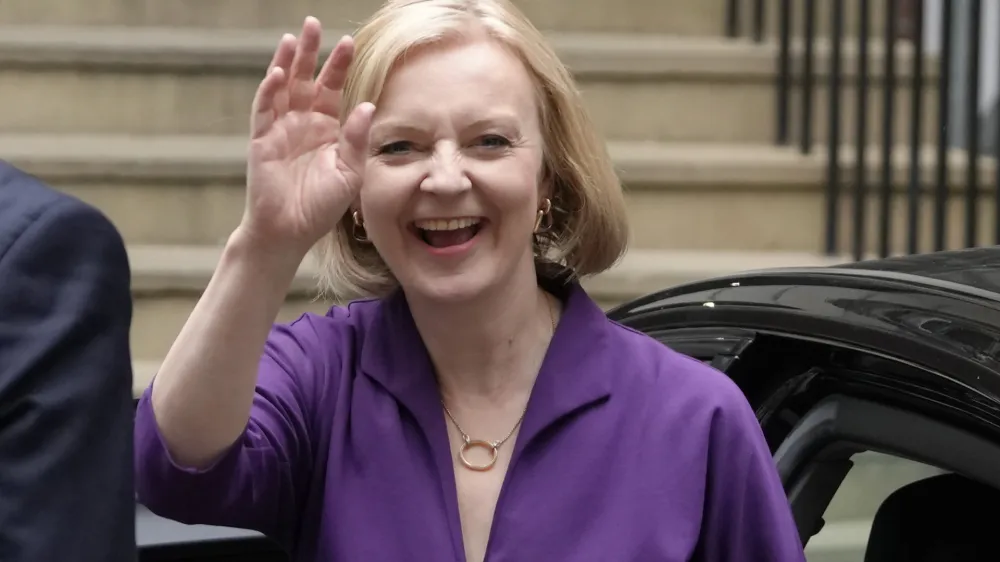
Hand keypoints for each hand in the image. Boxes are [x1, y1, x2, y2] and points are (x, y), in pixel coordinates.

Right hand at [240, 16, 374, 255]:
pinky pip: (264, 109)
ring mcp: (280, 129)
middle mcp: (303, 123)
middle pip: (306, 78)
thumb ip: (356, 140)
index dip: (339, 66)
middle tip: (315, 23)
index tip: (350, 42)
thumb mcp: (349, 173)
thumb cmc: (321, 207)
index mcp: (327, 129)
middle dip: (311, 52)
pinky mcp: (261, 140)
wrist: (290, 231)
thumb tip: (366, 104)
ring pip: (283, 87)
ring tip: (294, 37)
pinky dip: (270, 90)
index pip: (333, 89)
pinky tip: (279, 73)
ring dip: (287, 62)